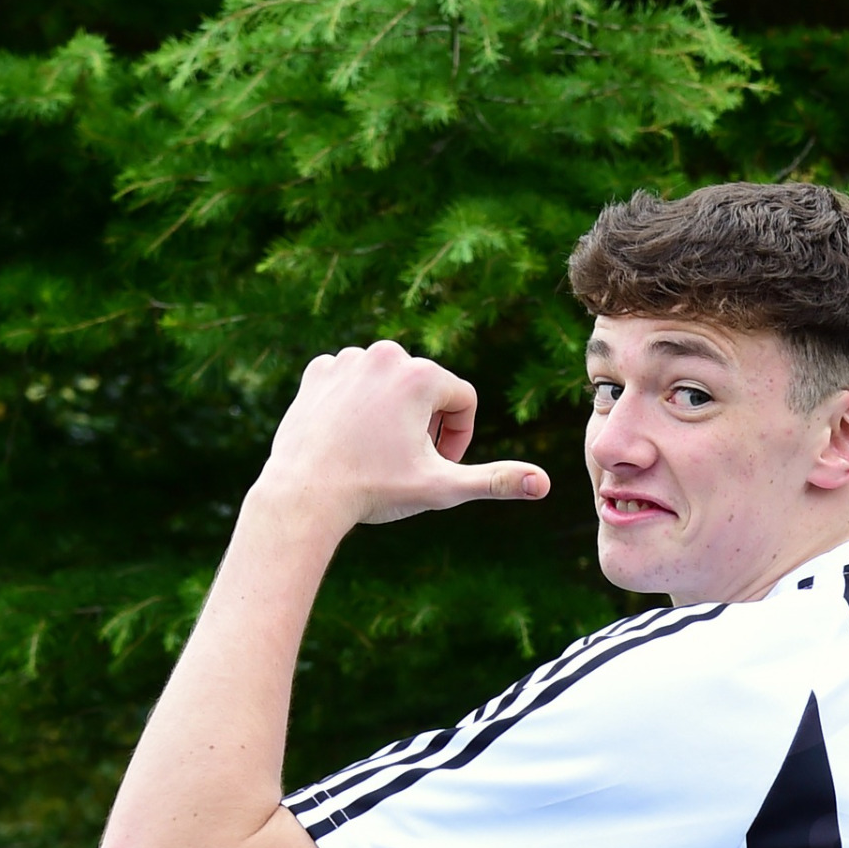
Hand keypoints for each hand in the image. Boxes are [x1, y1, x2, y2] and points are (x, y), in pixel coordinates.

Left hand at [255, 340, 549, 532]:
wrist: (304, 493)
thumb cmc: (375, 490)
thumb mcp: (443, 488)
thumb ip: (495, 481)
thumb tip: (544, 484)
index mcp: (421, 375)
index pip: (462, 400)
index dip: (458, 437)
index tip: (436, 465)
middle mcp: (385, 354)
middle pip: (426, 390)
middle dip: (424, 425)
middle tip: (403, 462)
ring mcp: (347, 359)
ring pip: (389, 386)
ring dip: (391, 415)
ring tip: (374, 451)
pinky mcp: (319, 371)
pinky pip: (353, 383)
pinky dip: (356, 408)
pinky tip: (347, 438)